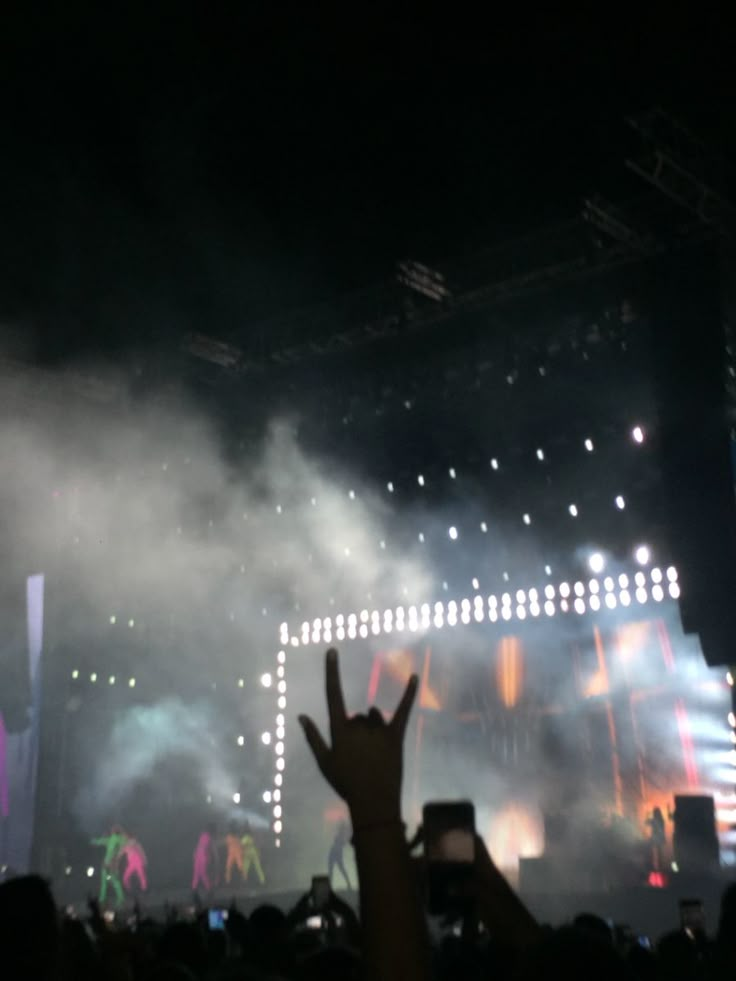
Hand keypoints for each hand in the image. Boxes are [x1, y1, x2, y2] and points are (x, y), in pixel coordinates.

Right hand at [299, 648, 417, 823]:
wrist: (373, 804)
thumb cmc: (346, 784)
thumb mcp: (324, 763)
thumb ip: (313, 737)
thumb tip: (301, 716)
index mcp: (339, 730)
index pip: (333, 695)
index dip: (332, 672)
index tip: (332, 650)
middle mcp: (359, 725)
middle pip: (358, 716)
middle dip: (358, 730)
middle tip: (360, 756)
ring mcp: (379, 730)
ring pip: (375, 717)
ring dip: (373, 728)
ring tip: (374, 753)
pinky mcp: (396, 736)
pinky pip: (403, 710)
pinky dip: (409, 692)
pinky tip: (416, 676)